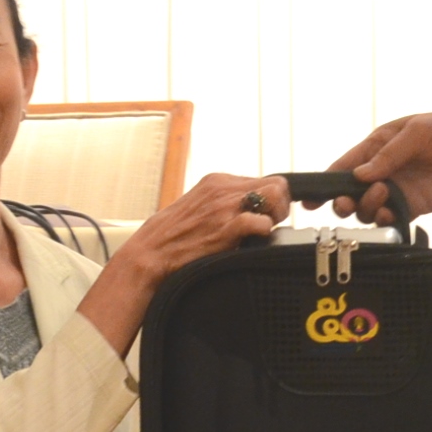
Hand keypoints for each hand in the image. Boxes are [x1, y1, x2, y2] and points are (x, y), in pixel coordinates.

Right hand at [77, 173, 288, 354]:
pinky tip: (253, 239)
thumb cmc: (174, 235)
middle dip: (280, 205)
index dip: (272, 200)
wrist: (151, 252)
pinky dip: (263, 231)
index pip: (265, 179)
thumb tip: (253, 206)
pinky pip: (260, 222)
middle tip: (269, 224)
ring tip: (262, 231)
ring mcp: (224, 207)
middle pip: (276, 185)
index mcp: (217, 181)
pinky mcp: (224, 228)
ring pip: (274, 197)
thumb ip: (225, 201)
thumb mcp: (200, 205)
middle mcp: (223, 188)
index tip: (267, 215)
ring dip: (275, 216)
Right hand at [326, 108, 431, 225]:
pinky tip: (386, 213)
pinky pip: (391, 217)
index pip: (346, 164)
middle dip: (342, 199)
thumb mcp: (418, 131)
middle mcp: (384, 170)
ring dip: (366, 207)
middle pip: (351, 192)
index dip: (327, 180)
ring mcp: (399, 189)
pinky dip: (383, 219)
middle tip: (346, 203)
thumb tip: (361, 175)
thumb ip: (389, 154)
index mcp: (379, 146)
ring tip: (381, 195)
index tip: (311, 197)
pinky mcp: (416, 206)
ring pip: (368, 208)